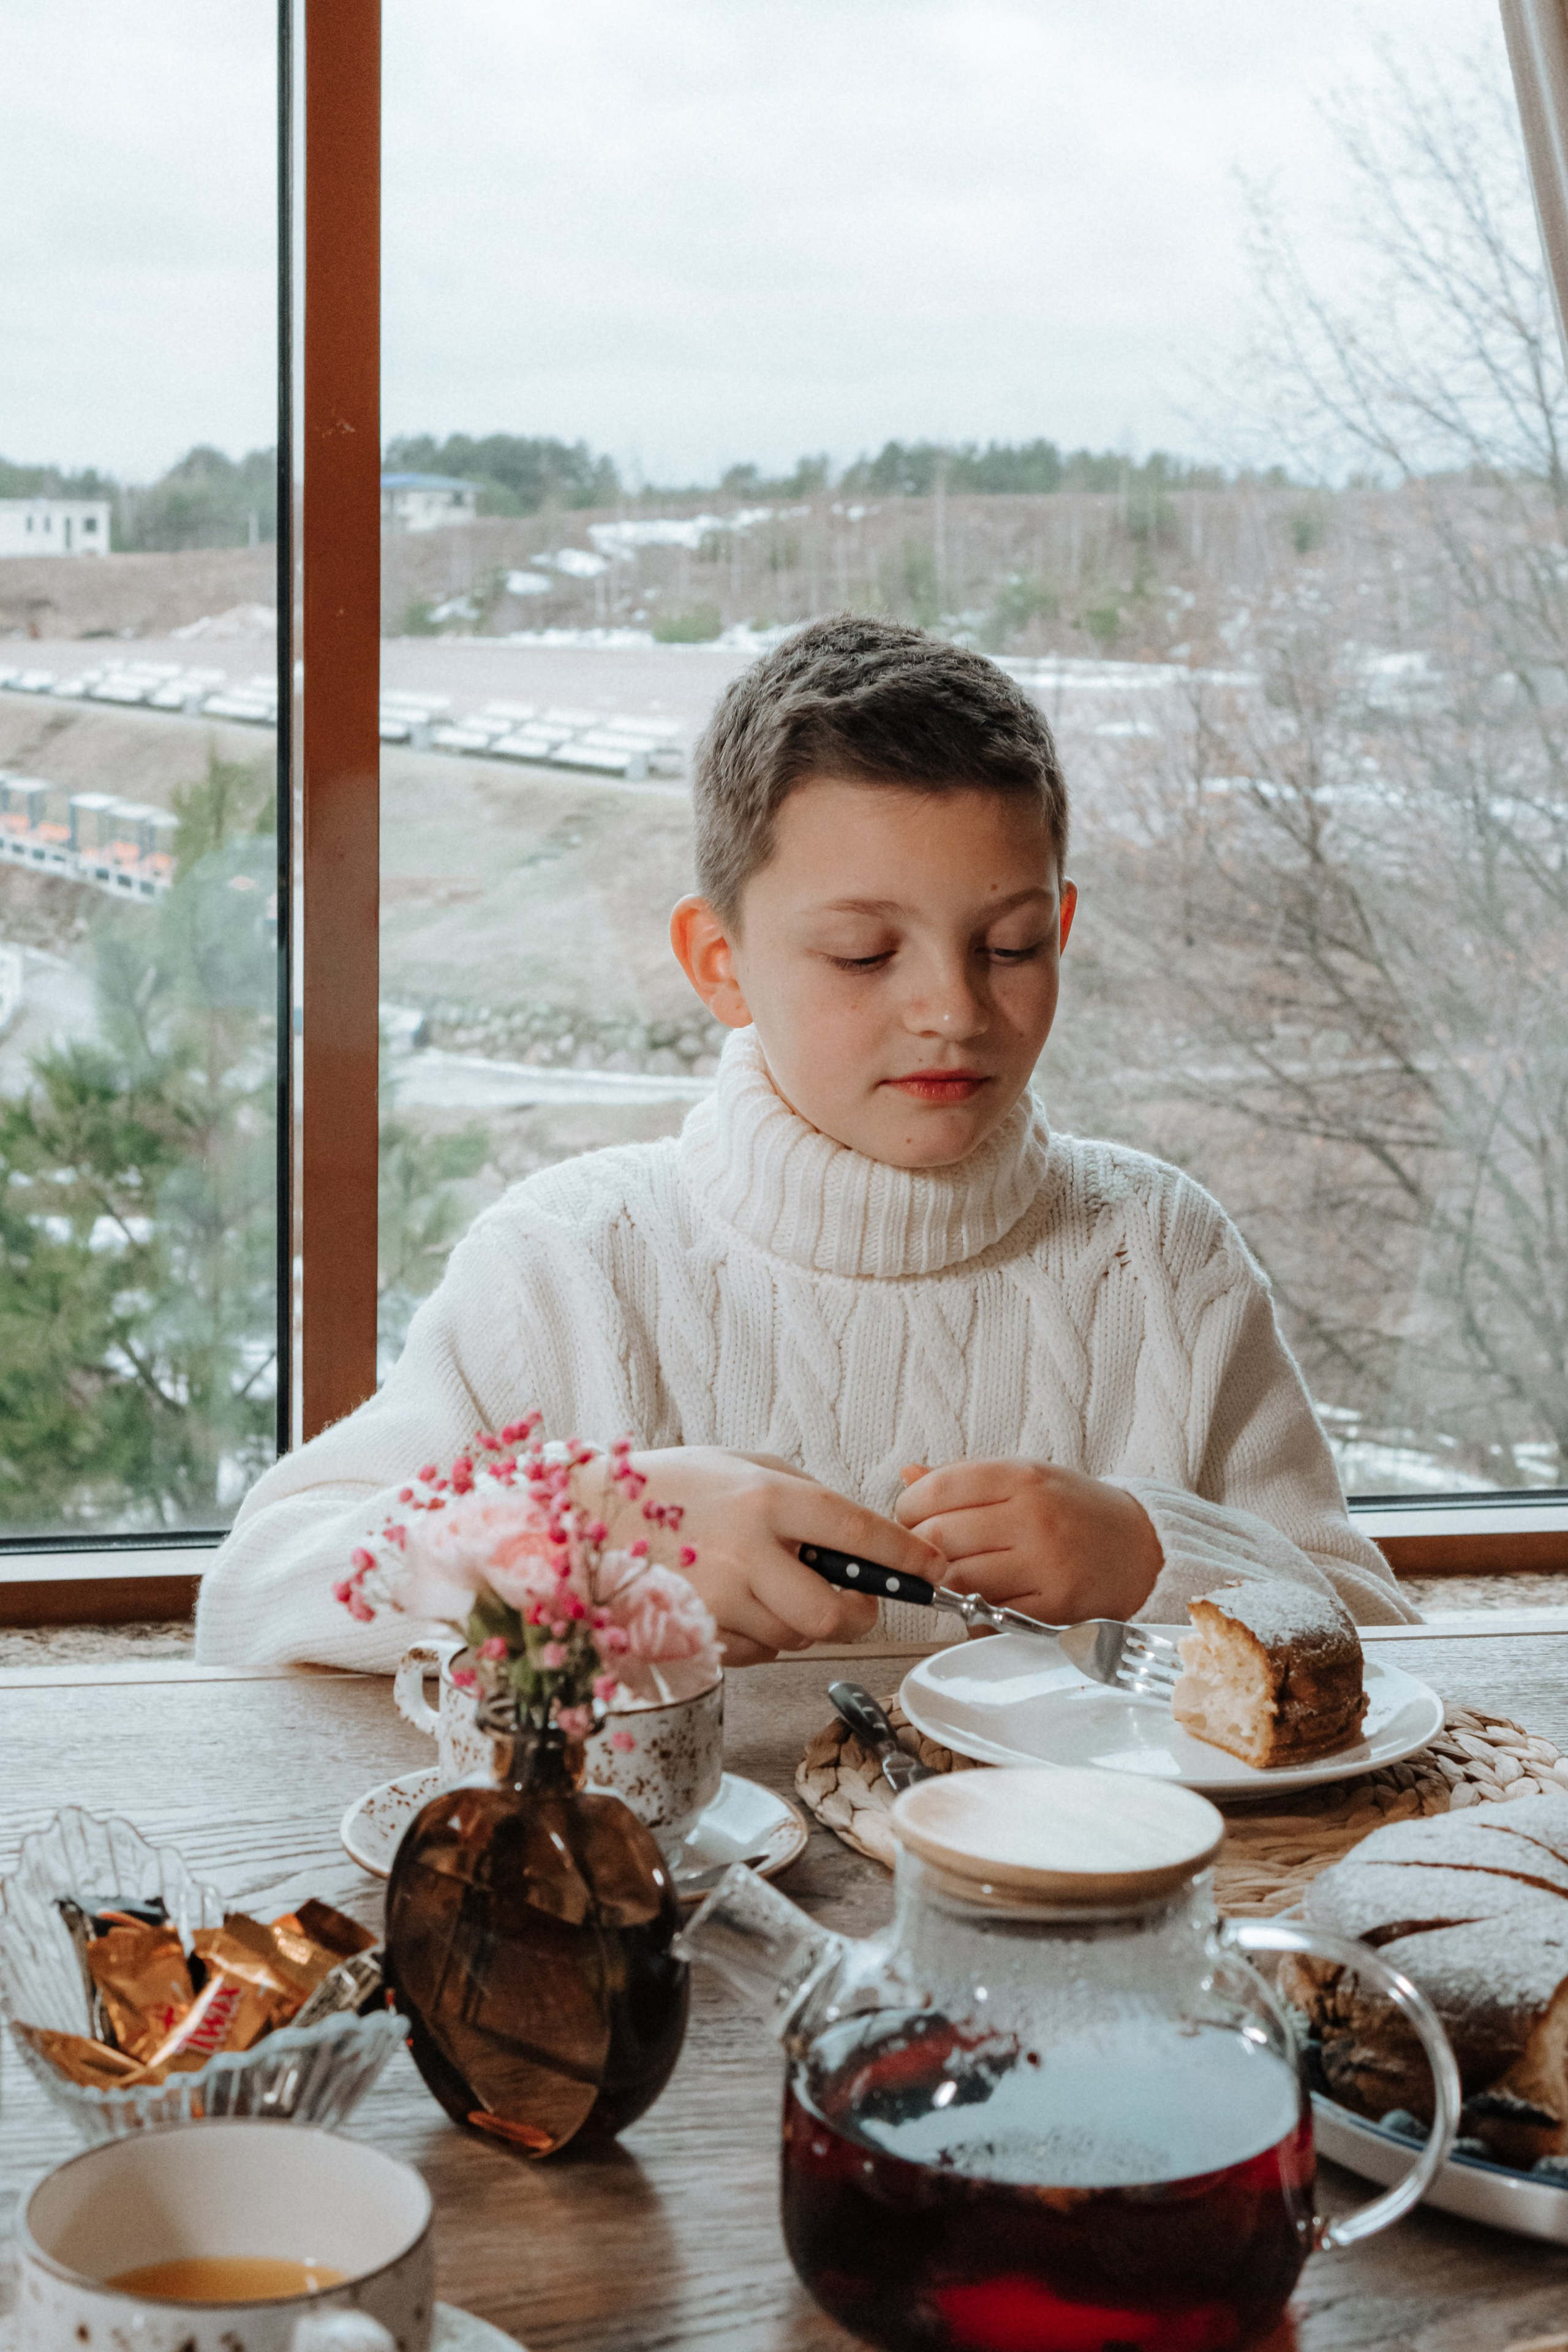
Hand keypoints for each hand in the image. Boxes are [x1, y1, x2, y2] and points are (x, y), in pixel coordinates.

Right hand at [616, 1448, 943, 1666]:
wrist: (582, 1518)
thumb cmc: (665, 1487)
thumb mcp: (738, 1465)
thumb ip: (799, 1495)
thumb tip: (855, 1535)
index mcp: (766, 1499)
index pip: (858, 1533)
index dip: (905, 1557)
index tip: (933, 1569)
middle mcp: (746, 1552)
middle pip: (833, 1615)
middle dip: (854, 1616)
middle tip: (852, 1604)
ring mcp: (718, 1599)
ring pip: (794, 1639)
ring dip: (796, 1623)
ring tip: (763, 1586)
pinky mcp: (694, 1635)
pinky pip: (754, 1652)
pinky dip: (757, 1636)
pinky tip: (729, 1603)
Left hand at [894, 1459, 1162, 1625]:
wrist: (1143, 1548)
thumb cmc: (1075, 1511)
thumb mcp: (1026, 1478)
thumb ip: (966, 1480)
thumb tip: (907, 1476)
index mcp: (1022, 1477)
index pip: (938, 1489)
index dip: (909, 1507)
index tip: (911, 1517)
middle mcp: (1033, 1517)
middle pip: (939, 1538)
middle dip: (919, 1550)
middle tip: (927, 1553)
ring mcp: (1045, 1564)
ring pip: (958, 1581)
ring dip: (944, 1584)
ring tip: (956, 1575)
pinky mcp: (1055, 1607)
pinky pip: (989, 1616)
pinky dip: (974, 1613)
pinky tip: (985, 1599)